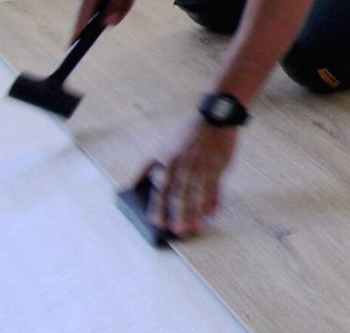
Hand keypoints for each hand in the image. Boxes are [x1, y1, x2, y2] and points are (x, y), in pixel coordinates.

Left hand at [148, 117, 239, 237]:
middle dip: (180, 213)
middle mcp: (185, 167)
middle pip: (181, 194)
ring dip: (197, 212)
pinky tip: (212, 213)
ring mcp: (202, 167)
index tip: (157, 224)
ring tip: (196, 228)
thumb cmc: (185, 136)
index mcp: (169, 163)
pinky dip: (214, 201)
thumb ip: (146, 169)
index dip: (158, 207)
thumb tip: (131, 187)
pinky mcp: (218, 166)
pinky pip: (215, 187)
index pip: (161, 190)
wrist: (214, 118)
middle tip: (179, 231)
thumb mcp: (161, 148)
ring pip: (198, 194)